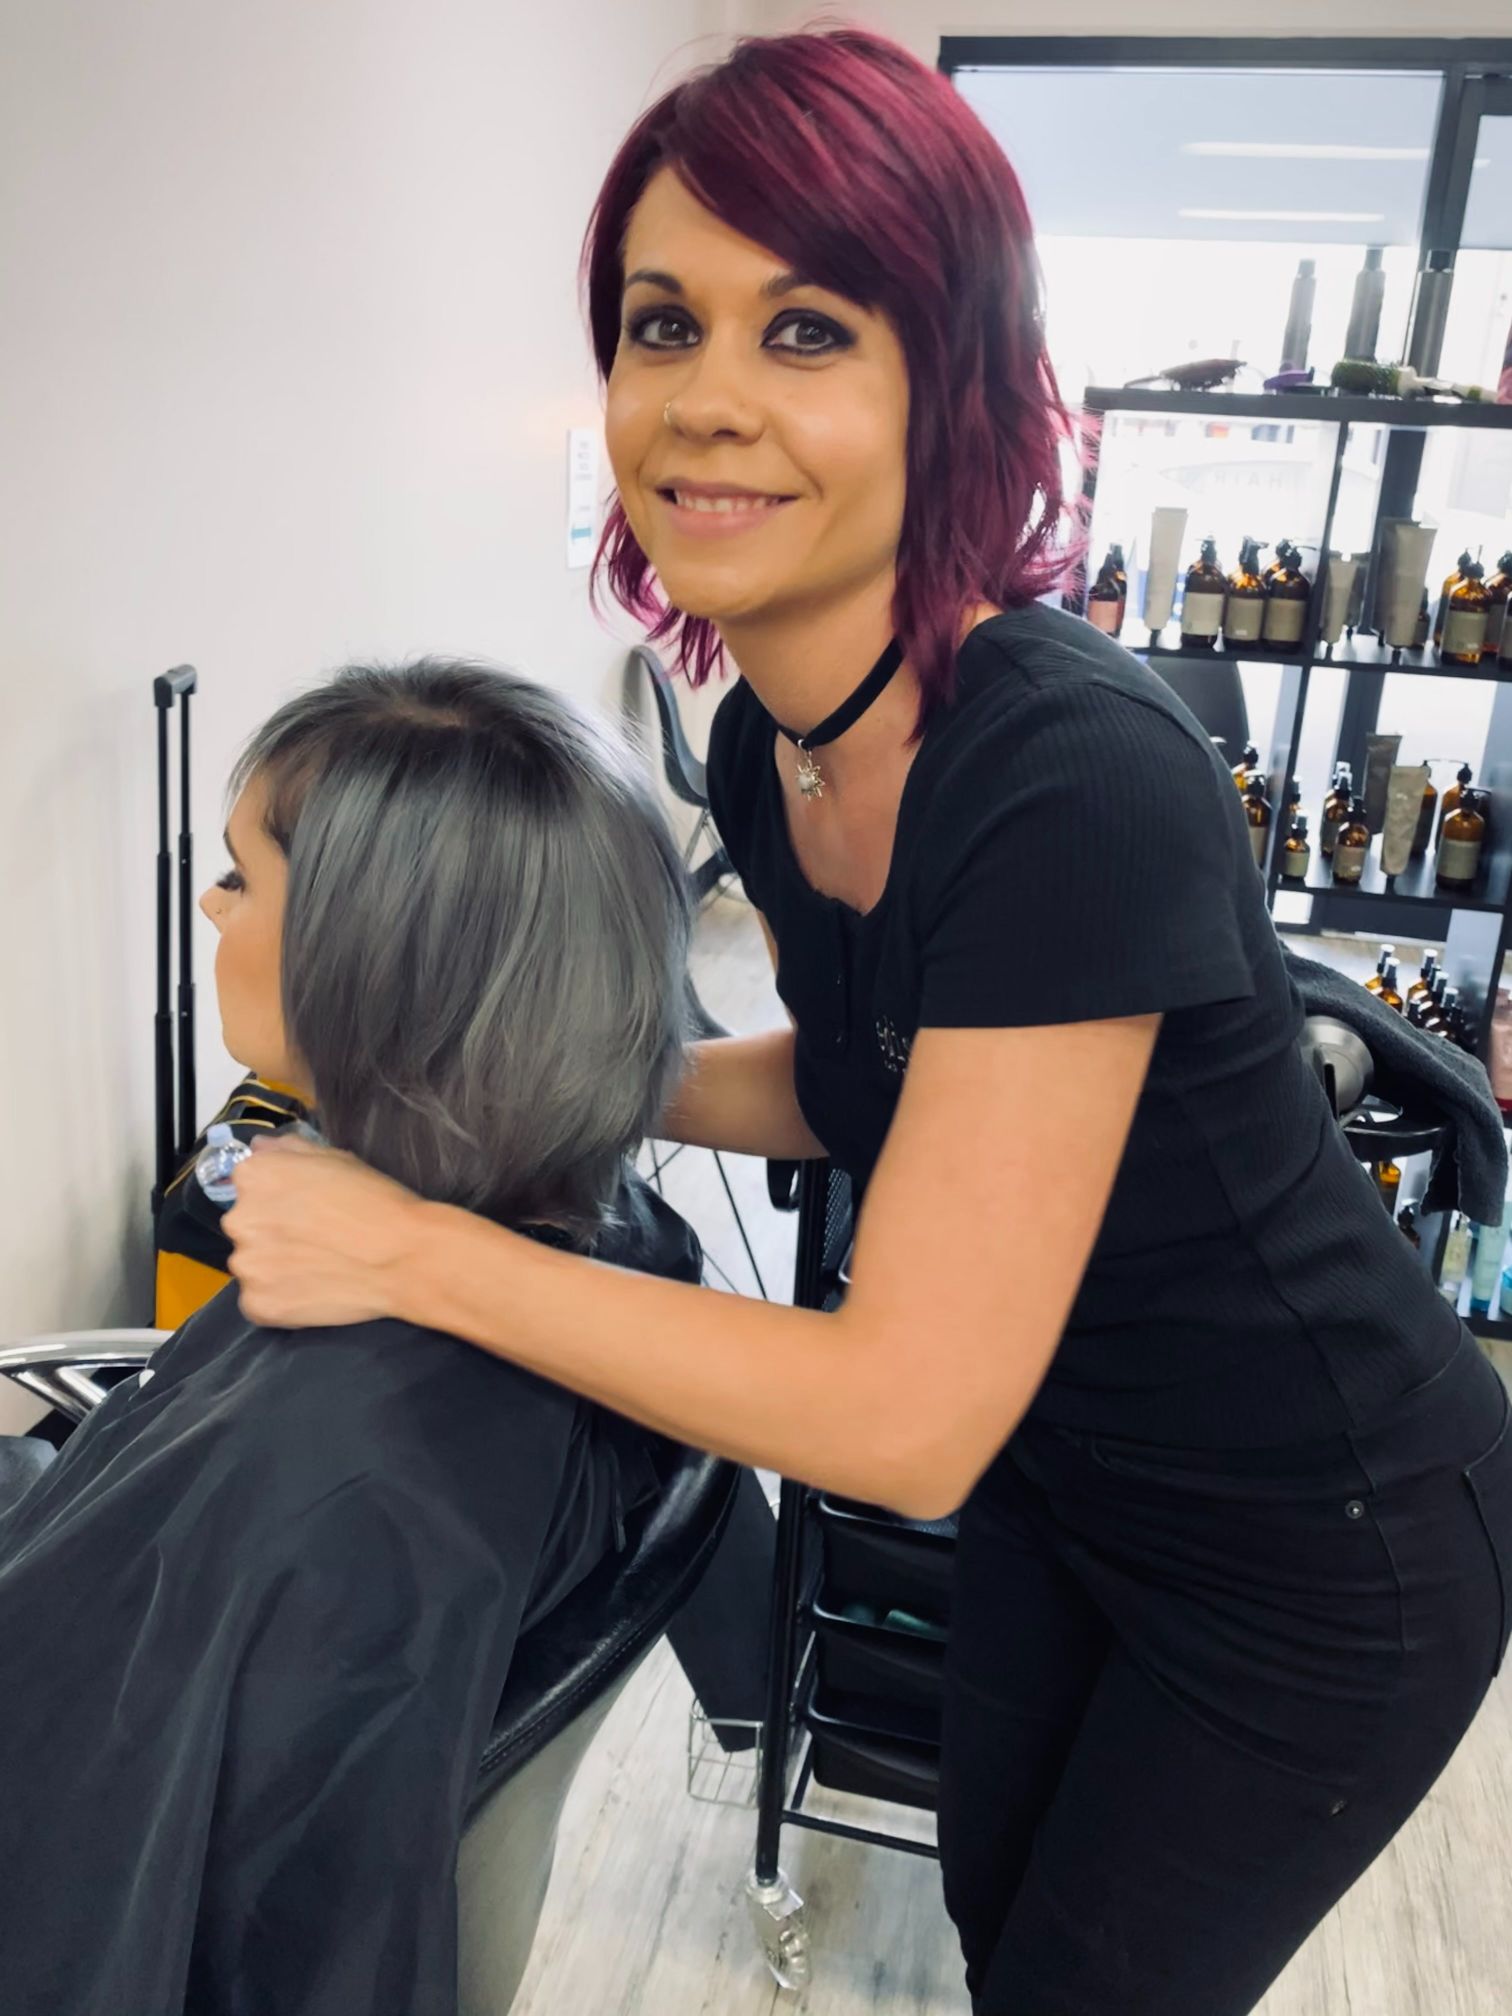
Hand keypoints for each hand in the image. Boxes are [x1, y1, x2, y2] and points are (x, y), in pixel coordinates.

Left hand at [221, 1133, 426, 1328]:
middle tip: (315, 1241)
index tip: (307, 1209)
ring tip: (318, 1269)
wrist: (403, 1255)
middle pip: (247, 1226)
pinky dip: (281, 1300)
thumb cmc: (375, 1199)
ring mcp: (246, 1265)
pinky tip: (314, 1292)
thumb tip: (259, 1147)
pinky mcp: (257, 1305)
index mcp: (254, 1176)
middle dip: (273, 1233)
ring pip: (253, 1265)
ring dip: (275, 1268)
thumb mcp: (336, 1158)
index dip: (280, 1198)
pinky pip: (259, 1302)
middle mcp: (239, 1219)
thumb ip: (289, 1149)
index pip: (249, 1185)